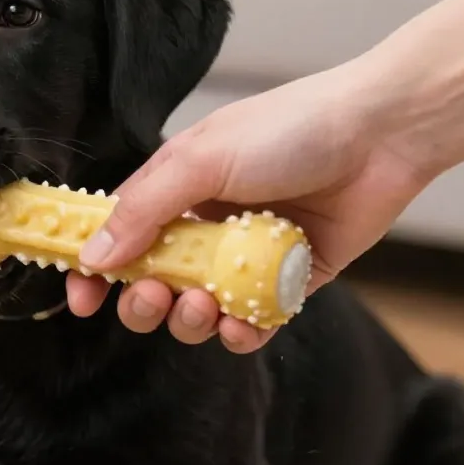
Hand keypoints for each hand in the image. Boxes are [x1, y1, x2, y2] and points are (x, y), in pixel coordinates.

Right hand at [66, 63, 428, 351]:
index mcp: (176, 188)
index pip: (119, 235)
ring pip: (198, 310)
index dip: (95, 268)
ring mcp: (246, 258)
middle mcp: (206, 226)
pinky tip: (241, 325)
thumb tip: (94, 256)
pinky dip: (240, 333)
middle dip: (143, 300)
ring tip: (202, 307)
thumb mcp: (201, 160)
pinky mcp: (289, 283)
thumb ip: (144, 209)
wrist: (381, 136)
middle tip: (153, 297)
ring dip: (188, 321)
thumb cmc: (289, 131)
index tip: (82, 300)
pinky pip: (252, 323)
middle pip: (153, 282)